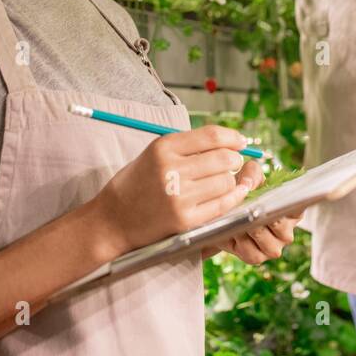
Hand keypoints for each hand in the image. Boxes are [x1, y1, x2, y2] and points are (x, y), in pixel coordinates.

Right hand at [90, 124, 252, 255]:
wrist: (114, 219)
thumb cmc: (137, 183)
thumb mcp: (155, 153)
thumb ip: (188, 146)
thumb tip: (228, 141)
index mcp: (163, 147)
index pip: (211, 135)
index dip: (233, 137)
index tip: (241, 141)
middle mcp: (171, 170)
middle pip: (223, 158)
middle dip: (234, 160)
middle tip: (233, 163)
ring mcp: (179, 197)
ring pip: (226, 181)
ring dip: (231, 181)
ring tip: (222, 181)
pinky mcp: (185, 220)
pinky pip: (222, 205)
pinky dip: (232, 198)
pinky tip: (230, 194)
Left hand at [200, 160, 302, 263]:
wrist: (224, 211)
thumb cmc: (244, 190)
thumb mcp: (249, 175)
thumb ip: (251, 174)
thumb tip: (248, 185)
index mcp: (292, 211)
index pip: (299, 208)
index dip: (289, 205)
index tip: (278, 199)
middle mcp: (286, 232)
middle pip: (283, 230)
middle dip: (267, 220)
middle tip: (254, 210)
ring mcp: (273, 247)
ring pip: (270, 245)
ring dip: (254, 232)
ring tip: (241, 221)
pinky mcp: (256, 257)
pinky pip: (253, 254)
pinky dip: (242, 243)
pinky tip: (234, 232)